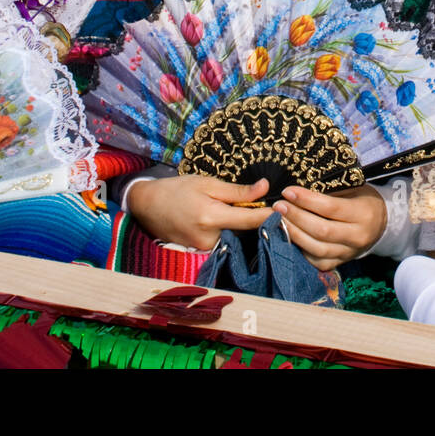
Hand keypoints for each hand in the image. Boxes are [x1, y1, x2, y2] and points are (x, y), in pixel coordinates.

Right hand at [126, 175, 272, 251]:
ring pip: (235, 238)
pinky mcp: (200, 252)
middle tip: (272, 209)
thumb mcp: (207, 183)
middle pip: (244, 232)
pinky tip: (232, 221)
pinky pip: (224, 241)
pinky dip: (231, 232)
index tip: (287, 211)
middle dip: (256, 221)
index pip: (250, 220)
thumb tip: (264, 188)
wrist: (147, 206)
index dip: (270, 216)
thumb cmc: (177, 190)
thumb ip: (237, 191)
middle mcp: (208, 238)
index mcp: (211, 217)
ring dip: (243, 227)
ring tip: (250, 213)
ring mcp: (203, 248)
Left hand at [273, 184, 385, 271]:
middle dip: (296, 217)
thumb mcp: (353, 188)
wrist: (381, 224)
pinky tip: (288, 236)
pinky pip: (316, 261)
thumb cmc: (362, 199)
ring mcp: (349, 253)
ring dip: (294, 233)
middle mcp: (358, 237)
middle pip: (321, 230)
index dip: (306, 200)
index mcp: (363, 213)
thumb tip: (298, 190)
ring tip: (279, 219)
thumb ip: (329, 191)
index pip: (330, 208)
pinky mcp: (340, 263)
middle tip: (278, 205)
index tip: (288, 191)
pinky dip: (300, 249)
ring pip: (316, 248)